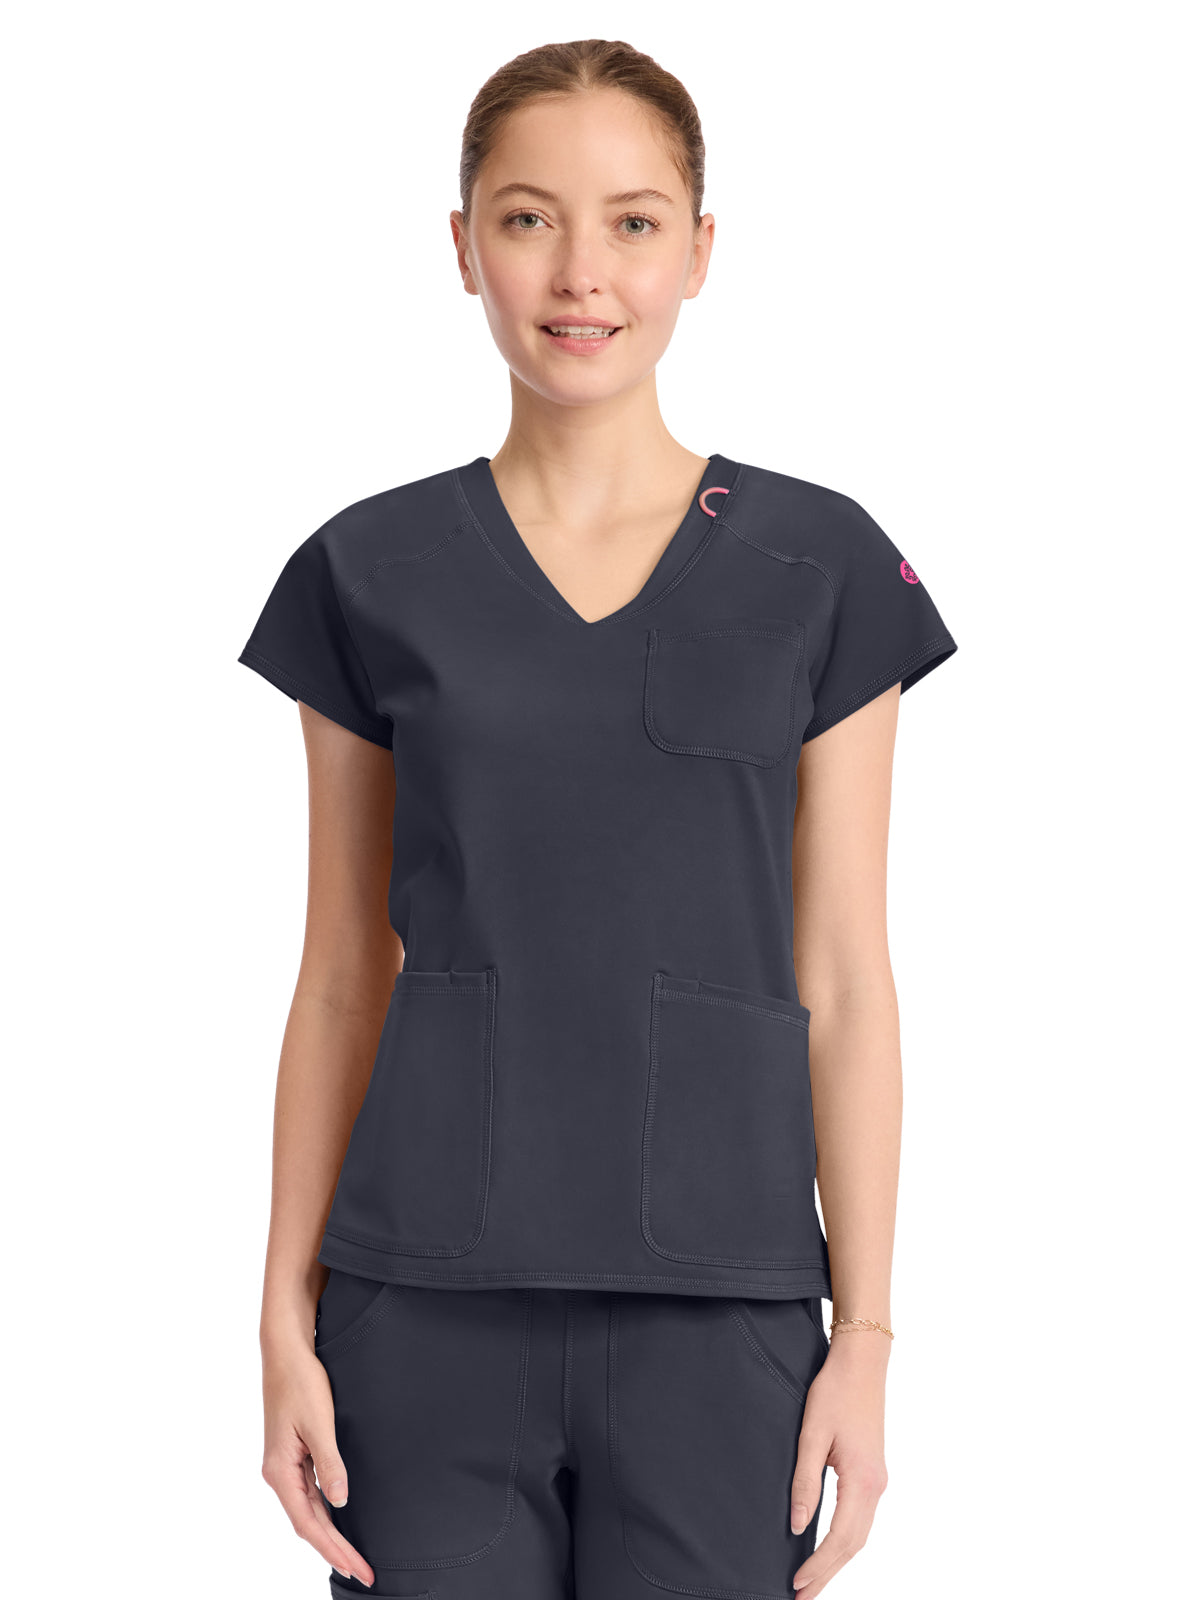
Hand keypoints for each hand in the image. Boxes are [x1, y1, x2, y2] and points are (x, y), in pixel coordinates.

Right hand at [261, 1336, 374, 1587]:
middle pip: (309, 1523)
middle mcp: (279, 1473)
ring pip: (309, 1510)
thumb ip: (329, 1464)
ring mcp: (285, 1465)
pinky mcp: (294, 1453)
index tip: (356, 1568)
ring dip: (331, 1534)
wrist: (286, 1351)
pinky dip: (325, 1512)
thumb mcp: (320, 1423)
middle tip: (364, 1572)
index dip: (333, 1549)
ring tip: (354, 1556)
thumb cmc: (301, 1382)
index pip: (309, 1523)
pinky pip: (309, 1493)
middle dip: (335, 1549)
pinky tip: (339, 1519)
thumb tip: (341, 1501)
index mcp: (280, 1471)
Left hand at [789, 1332, 889, 1594]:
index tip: (796, 1585)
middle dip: (828, 1574)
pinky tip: (829, 1548)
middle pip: (854, 1545)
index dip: (819, 1566)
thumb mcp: (811, 1434)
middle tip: (801, 1598)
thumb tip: (798, 1526)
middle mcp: (876, 1486)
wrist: (862, 1362)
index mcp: (863, 1480)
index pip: (841, 1538)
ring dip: (837, 1560)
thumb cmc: (834, 1391)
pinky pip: (861, 1518)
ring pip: (860, 1534)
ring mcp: (878, 1480)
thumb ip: (805, 1481)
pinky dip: (845, 1540)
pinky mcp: (873, 1472)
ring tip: (813, 1582)